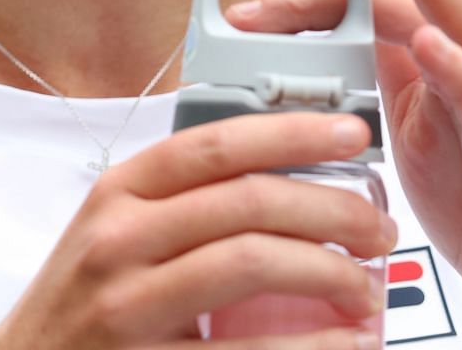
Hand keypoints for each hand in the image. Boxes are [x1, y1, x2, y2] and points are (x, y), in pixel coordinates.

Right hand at [0, 110, 395, 349]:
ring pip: (252, 261)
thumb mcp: (114, 234)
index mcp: (119, 193)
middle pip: (248, 201)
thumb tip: (286, 174)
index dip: (293, 132)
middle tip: (378, 228)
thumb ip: (181, 202)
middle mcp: (118, 239)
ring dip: (330, 271)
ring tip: (367, 287)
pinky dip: (311, 346)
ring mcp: (128, 306)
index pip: (217, 144)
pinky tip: (346, 343)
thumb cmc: (82, 304)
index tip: (354, 134)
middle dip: (333, 208)